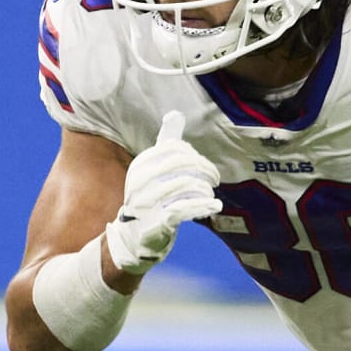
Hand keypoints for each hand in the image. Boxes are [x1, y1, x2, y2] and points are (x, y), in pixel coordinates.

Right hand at [105, 111, 221, 273]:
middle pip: (181, 164)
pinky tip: (215, 205)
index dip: (195, 156)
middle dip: (204, 169)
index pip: (174, 149)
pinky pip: (184, 208)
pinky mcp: (157, 221)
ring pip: (185, 185)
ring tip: (210, 195)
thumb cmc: (151, 197)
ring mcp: (147, 202)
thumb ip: (166, 142)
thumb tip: (175, 113)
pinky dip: (204, 205)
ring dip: (204, 189)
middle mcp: (140, 181)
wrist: (136, 237)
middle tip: (214, 179)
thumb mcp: (156, 168)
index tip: (206, 168)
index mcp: (141, 164)